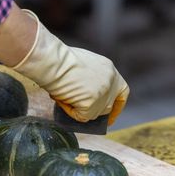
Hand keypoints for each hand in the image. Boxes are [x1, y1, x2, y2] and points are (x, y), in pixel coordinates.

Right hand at [13, 10, 128, 124]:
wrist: (52, 60)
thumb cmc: (60, 59)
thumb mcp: (84, 65)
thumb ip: (92, 78)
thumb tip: (87, 93)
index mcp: (110, 70)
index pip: (122, 93)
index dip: (117, 106)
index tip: (109, 115)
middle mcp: (110, 83)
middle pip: (107, 106)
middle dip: (94, 110)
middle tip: (79, 108)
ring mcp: (102, 95)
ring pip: (93, 113)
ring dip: (79, 108)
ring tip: (64, 94)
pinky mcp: (91, 104)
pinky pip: (81, 116)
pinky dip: (70, 111)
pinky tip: (63, 98)